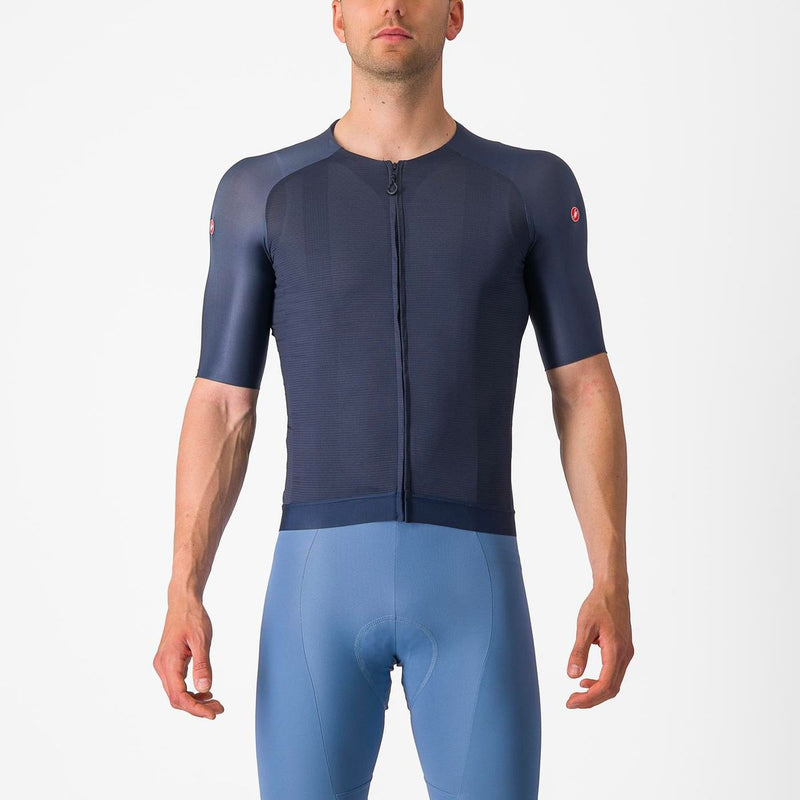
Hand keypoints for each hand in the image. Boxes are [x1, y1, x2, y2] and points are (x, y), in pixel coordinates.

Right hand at [153, 599, 224, 718]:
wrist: (183, 602)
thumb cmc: (192, 617)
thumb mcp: (201, 640)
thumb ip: (203, 665)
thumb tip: (205, 689)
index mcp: (168, 662)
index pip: (179, 696)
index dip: (195, 708)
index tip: (213, 714)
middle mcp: (162, 666)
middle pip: (176, 698)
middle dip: (197, 707)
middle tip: (219, 709)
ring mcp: (164, 665)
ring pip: (176, 693)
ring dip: (194, 701)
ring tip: (215, 702)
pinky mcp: (169, 662)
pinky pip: (177, 684)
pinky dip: (191, 691)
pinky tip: (205, 691)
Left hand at [565, 583, 633, 708]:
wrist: (613, 589)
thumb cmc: (598, 604)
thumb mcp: (584, 626)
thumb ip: (579, 651)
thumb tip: (572, 675)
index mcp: (616, 650)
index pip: (605, 685)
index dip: (588, 698)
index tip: (571, 702)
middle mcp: (625, 655)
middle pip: (611, 689)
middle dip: (591, 699)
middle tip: (571, 702)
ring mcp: (626, 653)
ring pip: (614, 683)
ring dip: (596, 692)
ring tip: (576, 693)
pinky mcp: (624, 650)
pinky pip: (614, 673)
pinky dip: (601, 682)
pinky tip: (586, 680)